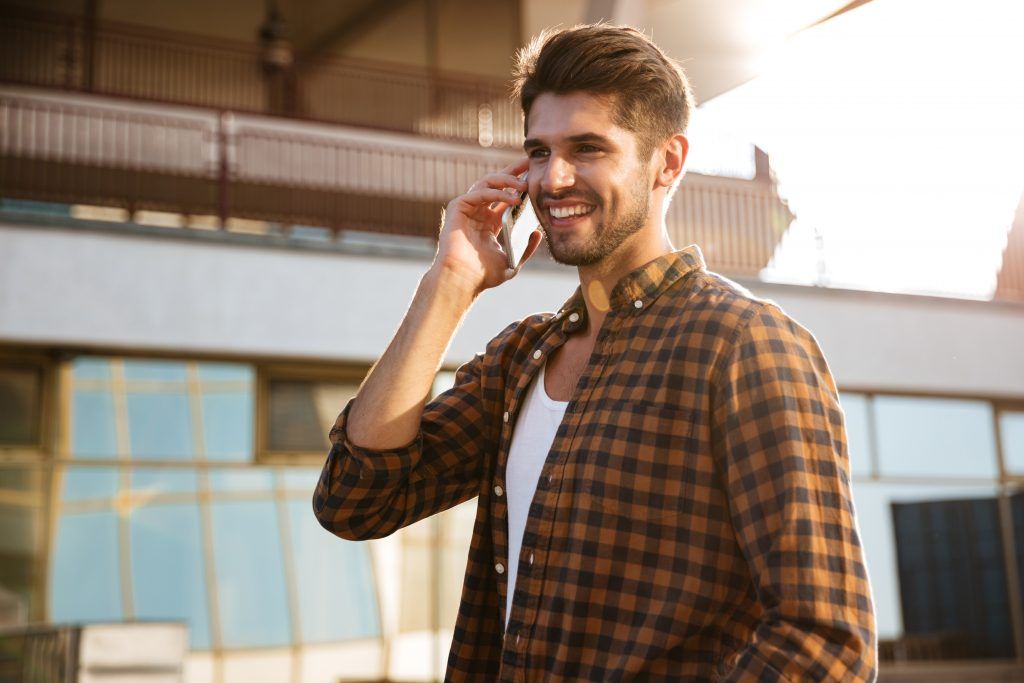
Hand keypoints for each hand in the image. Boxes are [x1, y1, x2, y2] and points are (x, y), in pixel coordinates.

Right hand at [430, 158, 542, 297]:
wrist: (463, 280)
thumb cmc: (483, 275)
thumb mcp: (512, 262)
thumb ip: (525, 249)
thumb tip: (537, 233)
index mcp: (490, 222)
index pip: (506, 197)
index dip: (518, 184)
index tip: (534, 175)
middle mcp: (478, 212)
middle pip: (497, 184)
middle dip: (513, 171)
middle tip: (529, 163)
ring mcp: (467, 208)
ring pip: (487, 183)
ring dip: (507, 181)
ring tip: (524, 185)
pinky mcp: (458, 207)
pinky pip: (479, 192)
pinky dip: (496, 193)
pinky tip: (513, 199)